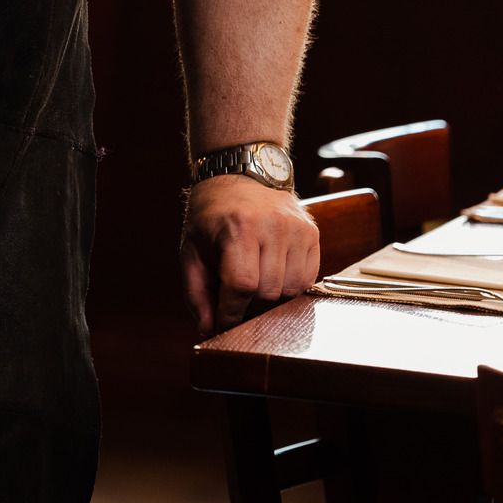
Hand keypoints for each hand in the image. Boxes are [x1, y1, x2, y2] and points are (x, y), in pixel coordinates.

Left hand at [180, 175, 320, 332]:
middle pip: (267, 291)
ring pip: (290, 289)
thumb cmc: (212, 216)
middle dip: (249, 302)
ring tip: (255, 277)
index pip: (242, 285)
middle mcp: (271, 225)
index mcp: (237, 227)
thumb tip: (208, 329)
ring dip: (271, 295)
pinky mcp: (311, 232)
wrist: (240, 174)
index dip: (231, 311)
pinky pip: (307, 278)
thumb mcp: (191, 249)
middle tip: (237, 293)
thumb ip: (196, 292)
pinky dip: (290, 284)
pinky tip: (273, 271)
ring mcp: (295, 228)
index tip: (223, 321)